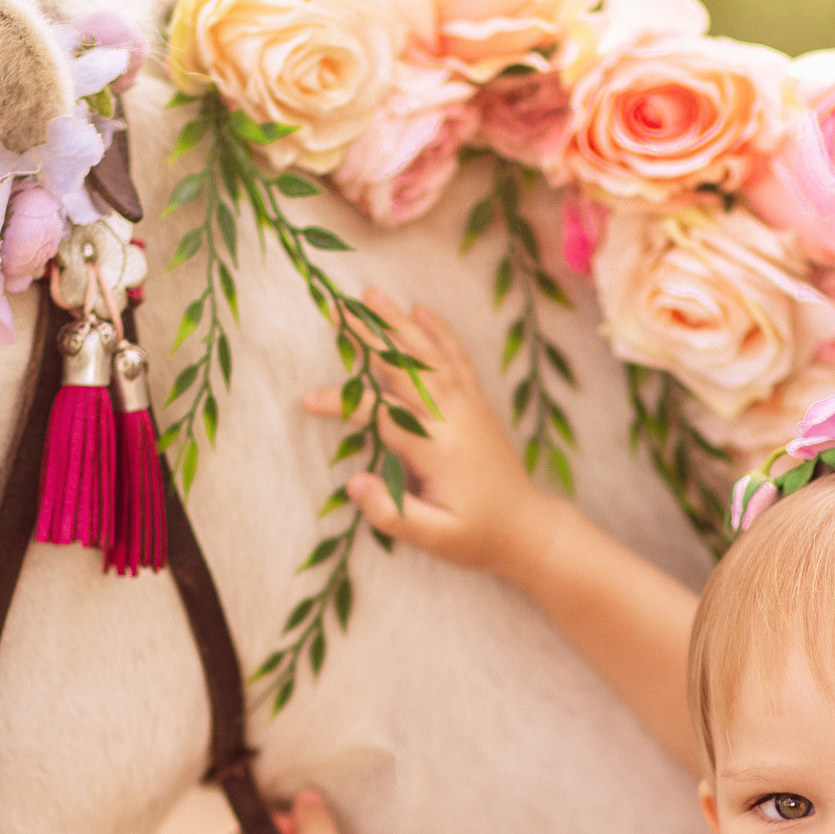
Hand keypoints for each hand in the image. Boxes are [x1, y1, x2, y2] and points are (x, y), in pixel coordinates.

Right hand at [301, 289, 565, 583]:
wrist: (527, 528)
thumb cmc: (476, 536)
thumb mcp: (433, 539)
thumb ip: (391, 513)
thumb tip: (354, 483)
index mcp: (438, 449)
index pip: (382, 415)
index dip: (344, 404)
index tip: (307, 399)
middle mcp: (454, 419)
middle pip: (405, 368)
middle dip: (369, 337)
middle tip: (336, 308)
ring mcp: (468, 406)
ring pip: (430, 355)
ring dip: (399, 323)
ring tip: (371, 294)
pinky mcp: (477, 404)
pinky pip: (457, 360)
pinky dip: (440, 333)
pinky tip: (421, 311)